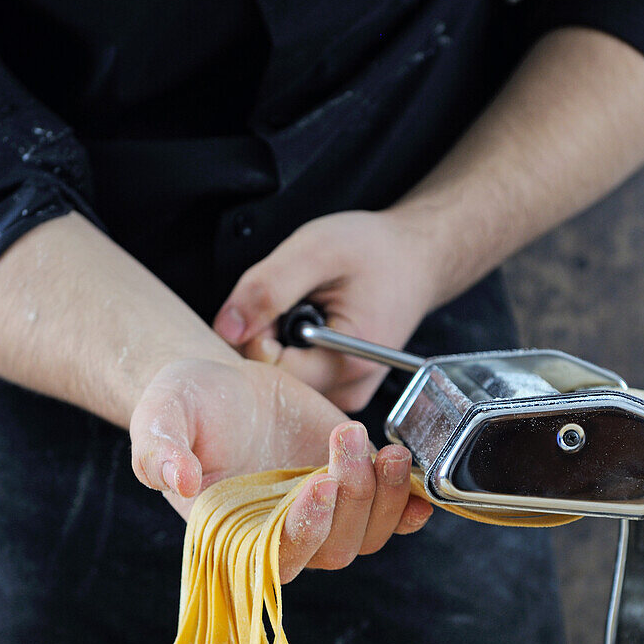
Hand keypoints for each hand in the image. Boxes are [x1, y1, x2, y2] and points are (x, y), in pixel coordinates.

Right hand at [129, 358, 431, 582]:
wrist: (222, 382)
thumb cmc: (186, 406)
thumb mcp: (160, 417)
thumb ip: (158, 450)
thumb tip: (173, 479)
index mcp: (232, 531)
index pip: (275, 557)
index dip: (304, 531)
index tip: (317, 483)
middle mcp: (280, 532)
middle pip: (332, 550)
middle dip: (351, 500)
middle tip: (345, 440)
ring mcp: (320, 513)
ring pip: (366, 535)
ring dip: (384, 497)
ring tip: (383, 449)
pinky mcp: (350, 488)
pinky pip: (391, 517)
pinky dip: (409, 505)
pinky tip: (414, 479)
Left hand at [213, 210, 437, 412]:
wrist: (416, 258)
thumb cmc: (376, 251)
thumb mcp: (317, 250)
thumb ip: (268, 287)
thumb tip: (227, 328)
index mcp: (347, 364)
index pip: (268, 371)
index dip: (258, 333)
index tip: (278, 301)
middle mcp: (348, 391)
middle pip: (272, 381)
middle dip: (268, 338)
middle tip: (294, 302)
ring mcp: (346, 394)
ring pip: (281, 381)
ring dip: (280, 343)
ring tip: (309, 311)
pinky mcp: (340, 389)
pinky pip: (295, 378)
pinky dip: (292, 350)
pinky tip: (311, 326)